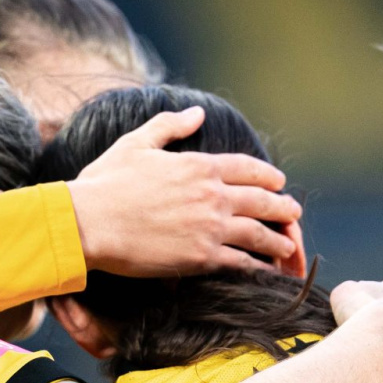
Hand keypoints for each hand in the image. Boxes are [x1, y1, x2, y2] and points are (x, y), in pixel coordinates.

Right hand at [68, 106, 302, 275]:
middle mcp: (211, 195)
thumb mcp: (137, 143)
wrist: (88, 223)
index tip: (279, 181)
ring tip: (288, 245)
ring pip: (258, 233)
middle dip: (282, 207)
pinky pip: (241, 262)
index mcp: (198, 165)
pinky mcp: (201, 257)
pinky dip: (258, 266)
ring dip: (277, 240)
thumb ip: (169, 126)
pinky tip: (266, 270)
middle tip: (294, 212)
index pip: (248, 168)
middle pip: (262, 201)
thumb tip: (196, 112)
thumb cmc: (106, 183)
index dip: (268, 175)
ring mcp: (209, 227)